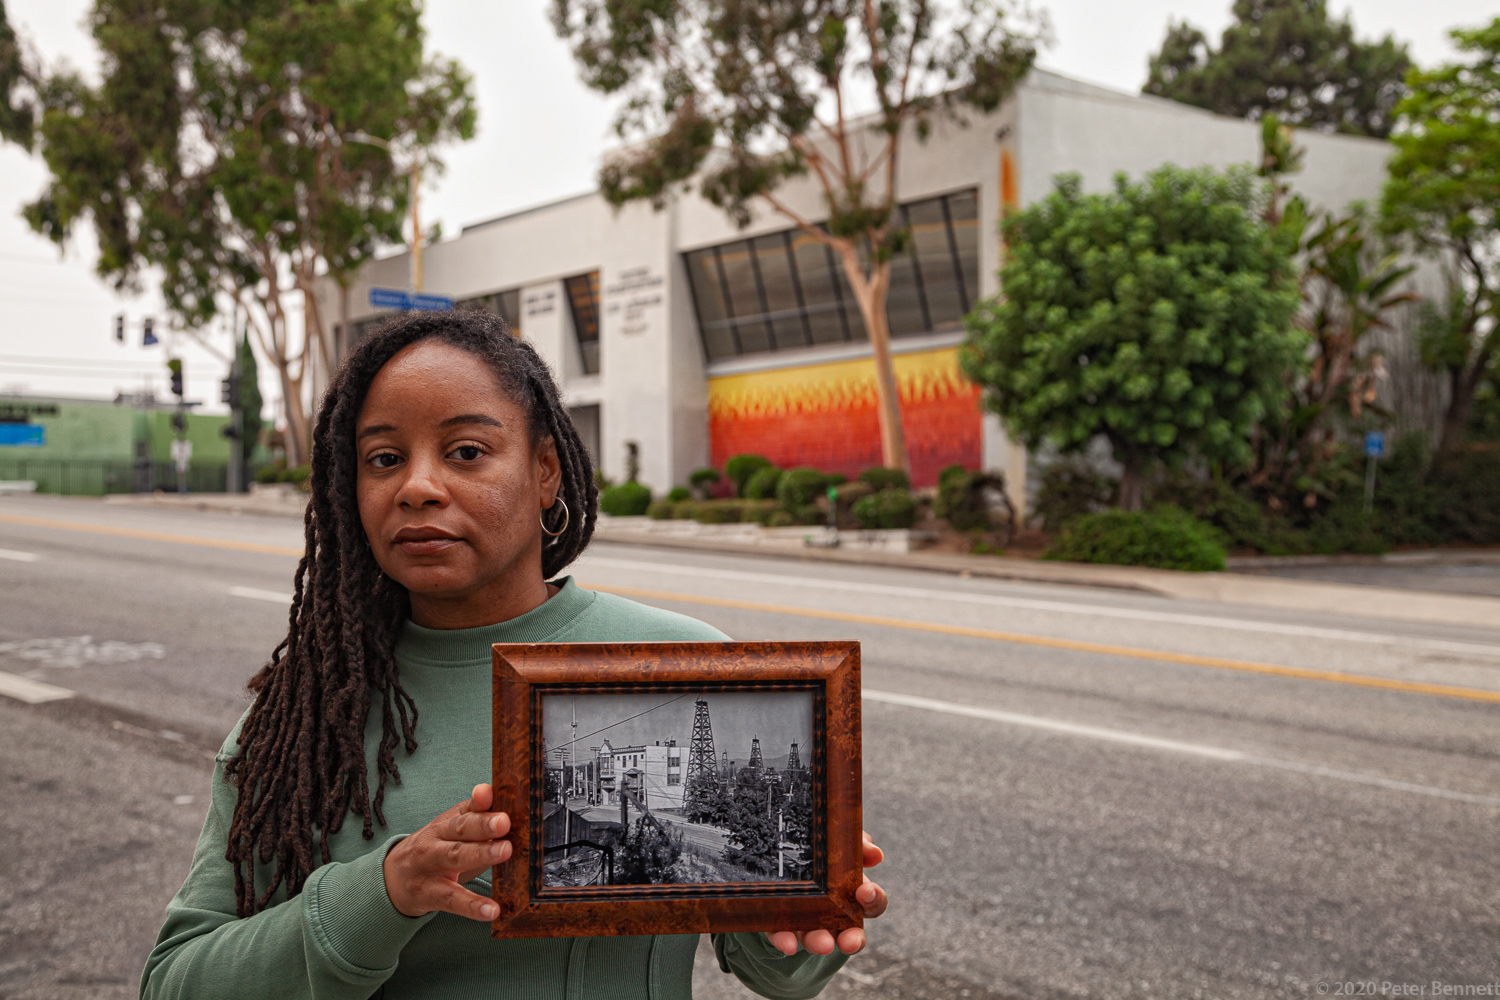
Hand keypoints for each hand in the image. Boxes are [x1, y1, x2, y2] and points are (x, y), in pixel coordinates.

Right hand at [382, 783, 511, 920]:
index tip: (490, 793)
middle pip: (460, 829)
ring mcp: (430, 866)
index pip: (464, 809)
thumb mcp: (452, 832)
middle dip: (483, 824)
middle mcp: (436, 840)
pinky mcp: (429, 894)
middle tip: (504, 821)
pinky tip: (492, 910)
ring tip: (505, 851)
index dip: (478, 800)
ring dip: (480, 854)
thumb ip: (479, 821)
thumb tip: (513, 813)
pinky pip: (453, 900)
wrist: (392, 879)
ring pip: (455, 857)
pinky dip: (472, 906)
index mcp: (447, 822)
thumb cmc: (436, 850)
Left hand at [765, 831, 886, 956]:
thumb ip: (857, 843)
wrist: (778, 848)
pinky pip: (781, 935)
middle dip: (853, 938)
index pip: (872, 902)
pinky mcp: (776, 921)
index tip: (865, 892)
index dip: (874, 899)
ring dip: (820, 942)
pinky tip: (788, 944)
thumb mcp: (836, 839)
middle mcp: (832, 912)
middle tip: (851, 940)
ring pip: (816, 938)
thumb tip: (875, 854)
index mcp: (851, 891)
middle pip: (850, 932)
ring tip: (822, 945)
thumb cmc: (818, 846)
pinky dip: (785, 941)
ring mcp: (805, 920)